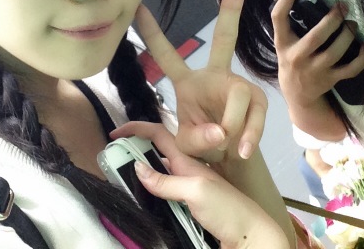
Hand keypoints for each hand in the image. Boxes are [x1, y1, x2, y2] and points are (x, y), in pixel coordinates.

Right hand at [111, 122, 289, 248]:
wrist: (251, 233)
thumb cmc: (227, 209)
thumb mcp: (195, 191)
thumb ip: (166, 181)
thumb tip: (137, 168)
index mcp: (187, 160)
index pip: (157, 135)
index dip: (136, 130)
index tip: (115, 134)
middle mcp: (186, 169)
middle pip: (155, 152)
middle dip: (134, 149)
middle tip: (113, 158)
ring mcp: (188, 185)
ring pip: (159, 171)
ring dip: (141, 169)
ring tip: (121, 174)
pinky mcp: (190, 202)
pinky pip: (165, 188)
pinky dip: (151, 187)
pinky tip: (144, 194)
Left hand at [136, 0, 267, 161]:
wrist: (229, 163)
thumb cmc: (202, 148)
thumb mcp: (186, 145)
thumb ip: (196, 139)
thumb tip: (222, 132)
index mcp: (188, 82)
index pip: (166, 55)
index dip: (152, 33)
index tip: (138, 8)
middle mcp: (214, 76)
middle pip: (225, 37)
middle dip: (231, 8)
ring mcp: (238, 85)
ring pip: (237, 96)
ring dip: (231, 126)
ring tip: (224, 146)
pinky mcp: (257, 100)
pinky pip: (254, 115)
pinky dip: (248, 136)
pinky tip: (241, 148)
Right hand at [270, 0, 363, 109]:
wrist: (297, 94)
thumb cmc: (291, 58)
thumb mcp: (283, 39)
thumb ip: (283, 12)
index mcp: (282, 43)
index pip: (279, 17)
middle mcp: (297, 57)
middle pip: (316, 37)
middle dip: (332, 20)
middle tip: (342, 7)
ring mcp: (314, 70)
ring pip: (335, 52)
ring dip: (348, 35)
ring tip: (353, 23)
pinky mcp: (330, 80)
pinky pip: (351, 69)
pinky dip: (363, 57)